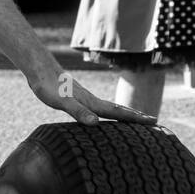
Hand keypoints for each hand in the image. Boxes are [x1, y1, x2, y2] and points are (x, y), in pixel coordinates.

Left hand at [27, 60, 156, 128]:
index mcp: (92, 104)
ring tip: (134, 120)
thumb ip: (78, 112)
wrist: (39, 70)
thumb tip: (95, 123)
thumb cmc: (49, 87)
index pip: (119, 113)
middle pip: (119, 110)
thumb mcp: (62, 102)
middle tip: (154, 122)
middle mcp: (92, 101)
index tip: (154, 121)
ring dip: (124, 114)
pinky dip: (107, 114)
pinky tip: (102, 117)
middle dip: (136, 117)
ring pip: (109, 109)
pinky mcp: (77, 98)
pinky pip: (98, 108)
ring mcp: (85, 99)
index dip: (136, 118)